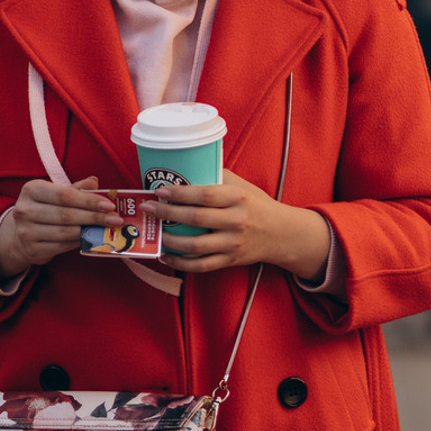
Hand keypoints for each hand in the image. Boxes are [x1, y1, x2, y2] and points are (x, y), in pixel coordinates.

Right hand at [0, 176, 119, 281]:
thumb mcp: (54, 193)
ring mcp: (26, 231)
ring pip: (66, 232)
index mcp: (31, 189)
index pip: (65, 195)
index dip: (89, 200)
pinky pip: (62, 246)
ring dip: (89, 231)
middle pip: (67, 214)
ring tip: (106, 229)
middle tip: (114, 219)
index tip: (109, 205)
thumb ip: (75, 188)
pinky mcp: (32, 249)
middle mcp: (25, 209)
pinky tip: (90, 238)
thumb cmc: (42, 209)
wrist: (18, 235)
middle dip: (94, 217)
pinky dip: (79, 242)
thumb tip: (94, 182)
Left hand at [145, 176, 331, 279]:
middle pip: (196, 218)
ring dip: (171, 240)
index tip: (159, 190)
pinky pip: (201, 265)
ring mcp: (233, 243)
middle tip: (148, 208)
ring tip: (155, 232)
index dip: (180, 193)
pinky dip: (180, 263)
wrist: (282, 234)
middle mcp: (236, 221)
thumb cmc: (256, 205)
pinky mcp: (230, 261)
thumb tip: (184, 166)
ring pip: (196, 245)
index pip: (205, 194)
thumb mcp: (242, 186)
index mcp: (238, 198)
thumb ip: (217, 177)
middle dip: (167, 213)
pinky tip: (165, 256)